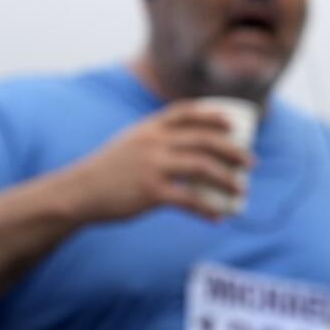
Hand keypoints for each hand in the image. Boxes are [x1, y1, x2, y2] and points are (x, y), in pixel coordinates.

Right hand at [64, 101, 253, 222]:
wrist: (79, 192)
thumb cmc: (105, 172)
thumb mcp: (127, 145)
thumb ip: (152, 142)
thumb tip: (182, 151)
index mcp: (148, 128)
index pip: (186, 113)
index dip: (213, 115)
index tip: (233, 123)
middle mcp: (153, 142)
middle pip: (203, 140)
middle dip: (232, 150)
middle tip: (250, 163)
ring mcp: (152, 166)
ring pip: (202, 168)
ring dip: (227, 180)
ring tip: (241, 190)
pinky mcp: (150, 192)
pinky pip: (188, 200)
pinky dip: (207, 209)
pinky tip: (218, 216)